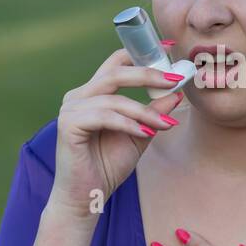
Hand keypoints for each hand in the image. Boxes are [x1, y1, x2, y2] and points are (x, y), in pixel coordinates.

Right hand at [48, 46, 185, 222]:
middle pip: (116, 71)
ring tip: (165, 123)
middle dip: (148, 73)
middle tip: (175, 79)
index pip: (117, 62)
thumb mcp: (140, 134)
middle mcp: (79, 96)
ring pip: (114, 98)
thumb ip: (154, 112)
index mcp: (93, 93)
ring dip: (144, 110)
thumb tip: (178, 91)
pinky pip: (104, 116)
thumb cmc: (108, 166)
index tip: (170, 47)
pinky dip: (128, 123)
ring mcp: (71, 108)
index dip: (142, 52)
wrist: (86, 198)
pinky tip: (146, 131)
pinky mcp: (68, 124)